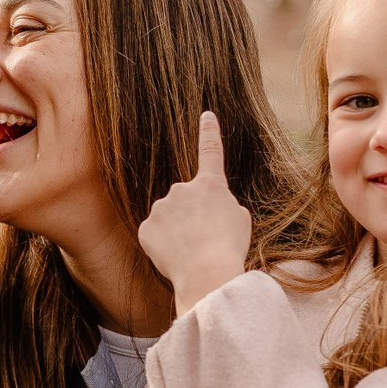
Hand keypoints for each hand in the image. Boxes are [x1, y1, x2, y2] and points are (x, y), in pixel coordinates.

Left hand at [135, 112, 251, 315]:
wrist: (206, 273)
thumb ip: (224, 207)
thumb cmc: (228, 249)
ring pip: (169, 218)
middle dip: (192, 216)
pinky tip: (175, 257)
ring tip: (192, 252)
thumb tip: (210, 211)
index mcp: (211, 185)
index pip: (211, 151)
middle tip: (205, 240)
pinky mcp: (146, 227)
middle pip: (186, 200)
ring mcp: (161, 207)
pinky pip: (155, 235)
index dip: (209, 132)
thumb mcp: (240, 222)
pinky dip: (163, 247)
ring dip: (178, 233)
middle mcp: (182, 189)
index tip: (206, 114)